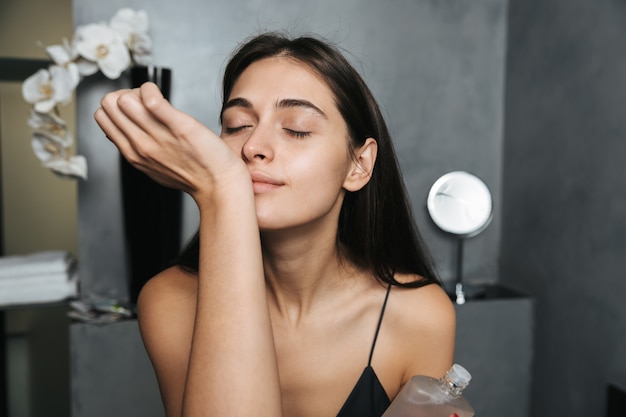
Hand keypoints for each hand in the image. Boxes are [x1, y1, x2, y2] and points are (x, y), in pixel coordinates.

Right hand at [94, 82, 247, 202]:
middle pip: (109, 104)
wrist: (220, 184)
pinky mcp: (180, 127)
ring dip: (140, 91)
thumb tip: (118, 131)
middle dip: (125, 93)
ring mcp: (159, 137)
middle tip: (148, 102)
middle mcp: (141, 145)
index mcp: (133, 154)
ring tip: (159, 101)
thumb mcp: (154, 165)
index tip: (137, 108)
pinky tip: (159, 93)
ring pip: (124, 100)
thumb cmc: (193, 173)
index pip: (101, 116)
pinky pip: (152, 99)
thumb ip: (136, 148)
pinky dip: (151, 89)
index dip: (117, 104)